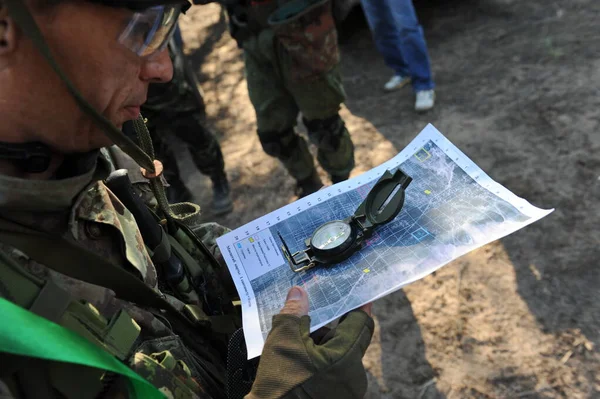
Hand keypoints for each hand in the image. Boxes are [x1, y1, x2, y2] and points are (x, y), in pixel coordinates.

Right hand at [246, 287, 373, 398]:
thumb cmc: (281, 385)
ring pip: (337, 355)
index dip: (358, 305)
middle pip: (346, 339)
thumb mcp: (284, 340)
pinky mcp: (334, 397)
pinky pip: (332, 371)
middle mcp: (353, 376)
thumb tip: (298, 292)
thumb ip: (294, 313)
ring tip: (296, 337)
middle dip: (328, 325)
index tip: (356, 292)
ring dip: (320, 344)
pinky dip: (318, 360)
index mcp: (346, 358)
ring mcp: (345, 390)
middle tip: (310, 312)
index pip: (361, 323)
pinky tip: (297, 356)